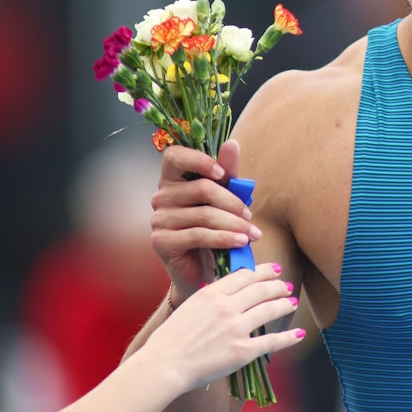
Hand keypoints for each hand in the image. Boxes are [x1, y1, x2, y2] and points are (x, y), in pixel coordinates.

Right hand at [140, 263, 303, 393]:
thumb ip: (210, 298)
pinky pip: (272, 341)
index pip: (245, 276)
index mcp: (212, 293)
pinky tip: (299, 334)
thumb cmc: (170, 339)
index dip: (263, 271)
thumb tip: (227, 292)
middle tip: (285, 285)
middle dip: (277, 285)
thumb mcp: (189, 307)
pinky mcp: (242, 352)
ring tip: (292, 302)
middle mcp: (227, 307)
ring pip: (270, 309)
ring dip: (284, 304)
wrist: (164, 365)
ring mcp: (236, 329)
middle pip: (261, 289)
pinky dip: (289, 337)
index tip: (273, 270)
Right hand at [150, 139, 260, 297]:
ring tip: (253, 233)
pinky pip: (199, 235)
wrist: (203, 269)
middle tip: (250, 216)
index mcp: (172, 179)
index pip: (174, 155)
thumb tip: (232, 143)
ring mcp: (158, 220)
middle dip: (232, 202)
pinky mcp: (161, 242)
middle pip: (201, 189)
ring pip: (204, 214)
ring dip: (234, 224)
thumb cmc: (215, 227)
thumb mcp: (225, 197)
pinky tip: (241, 242)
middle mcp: (160, 197)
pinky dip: (225, 238)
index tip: (222, 173)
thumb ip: (227, 172)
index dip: (199, 160)